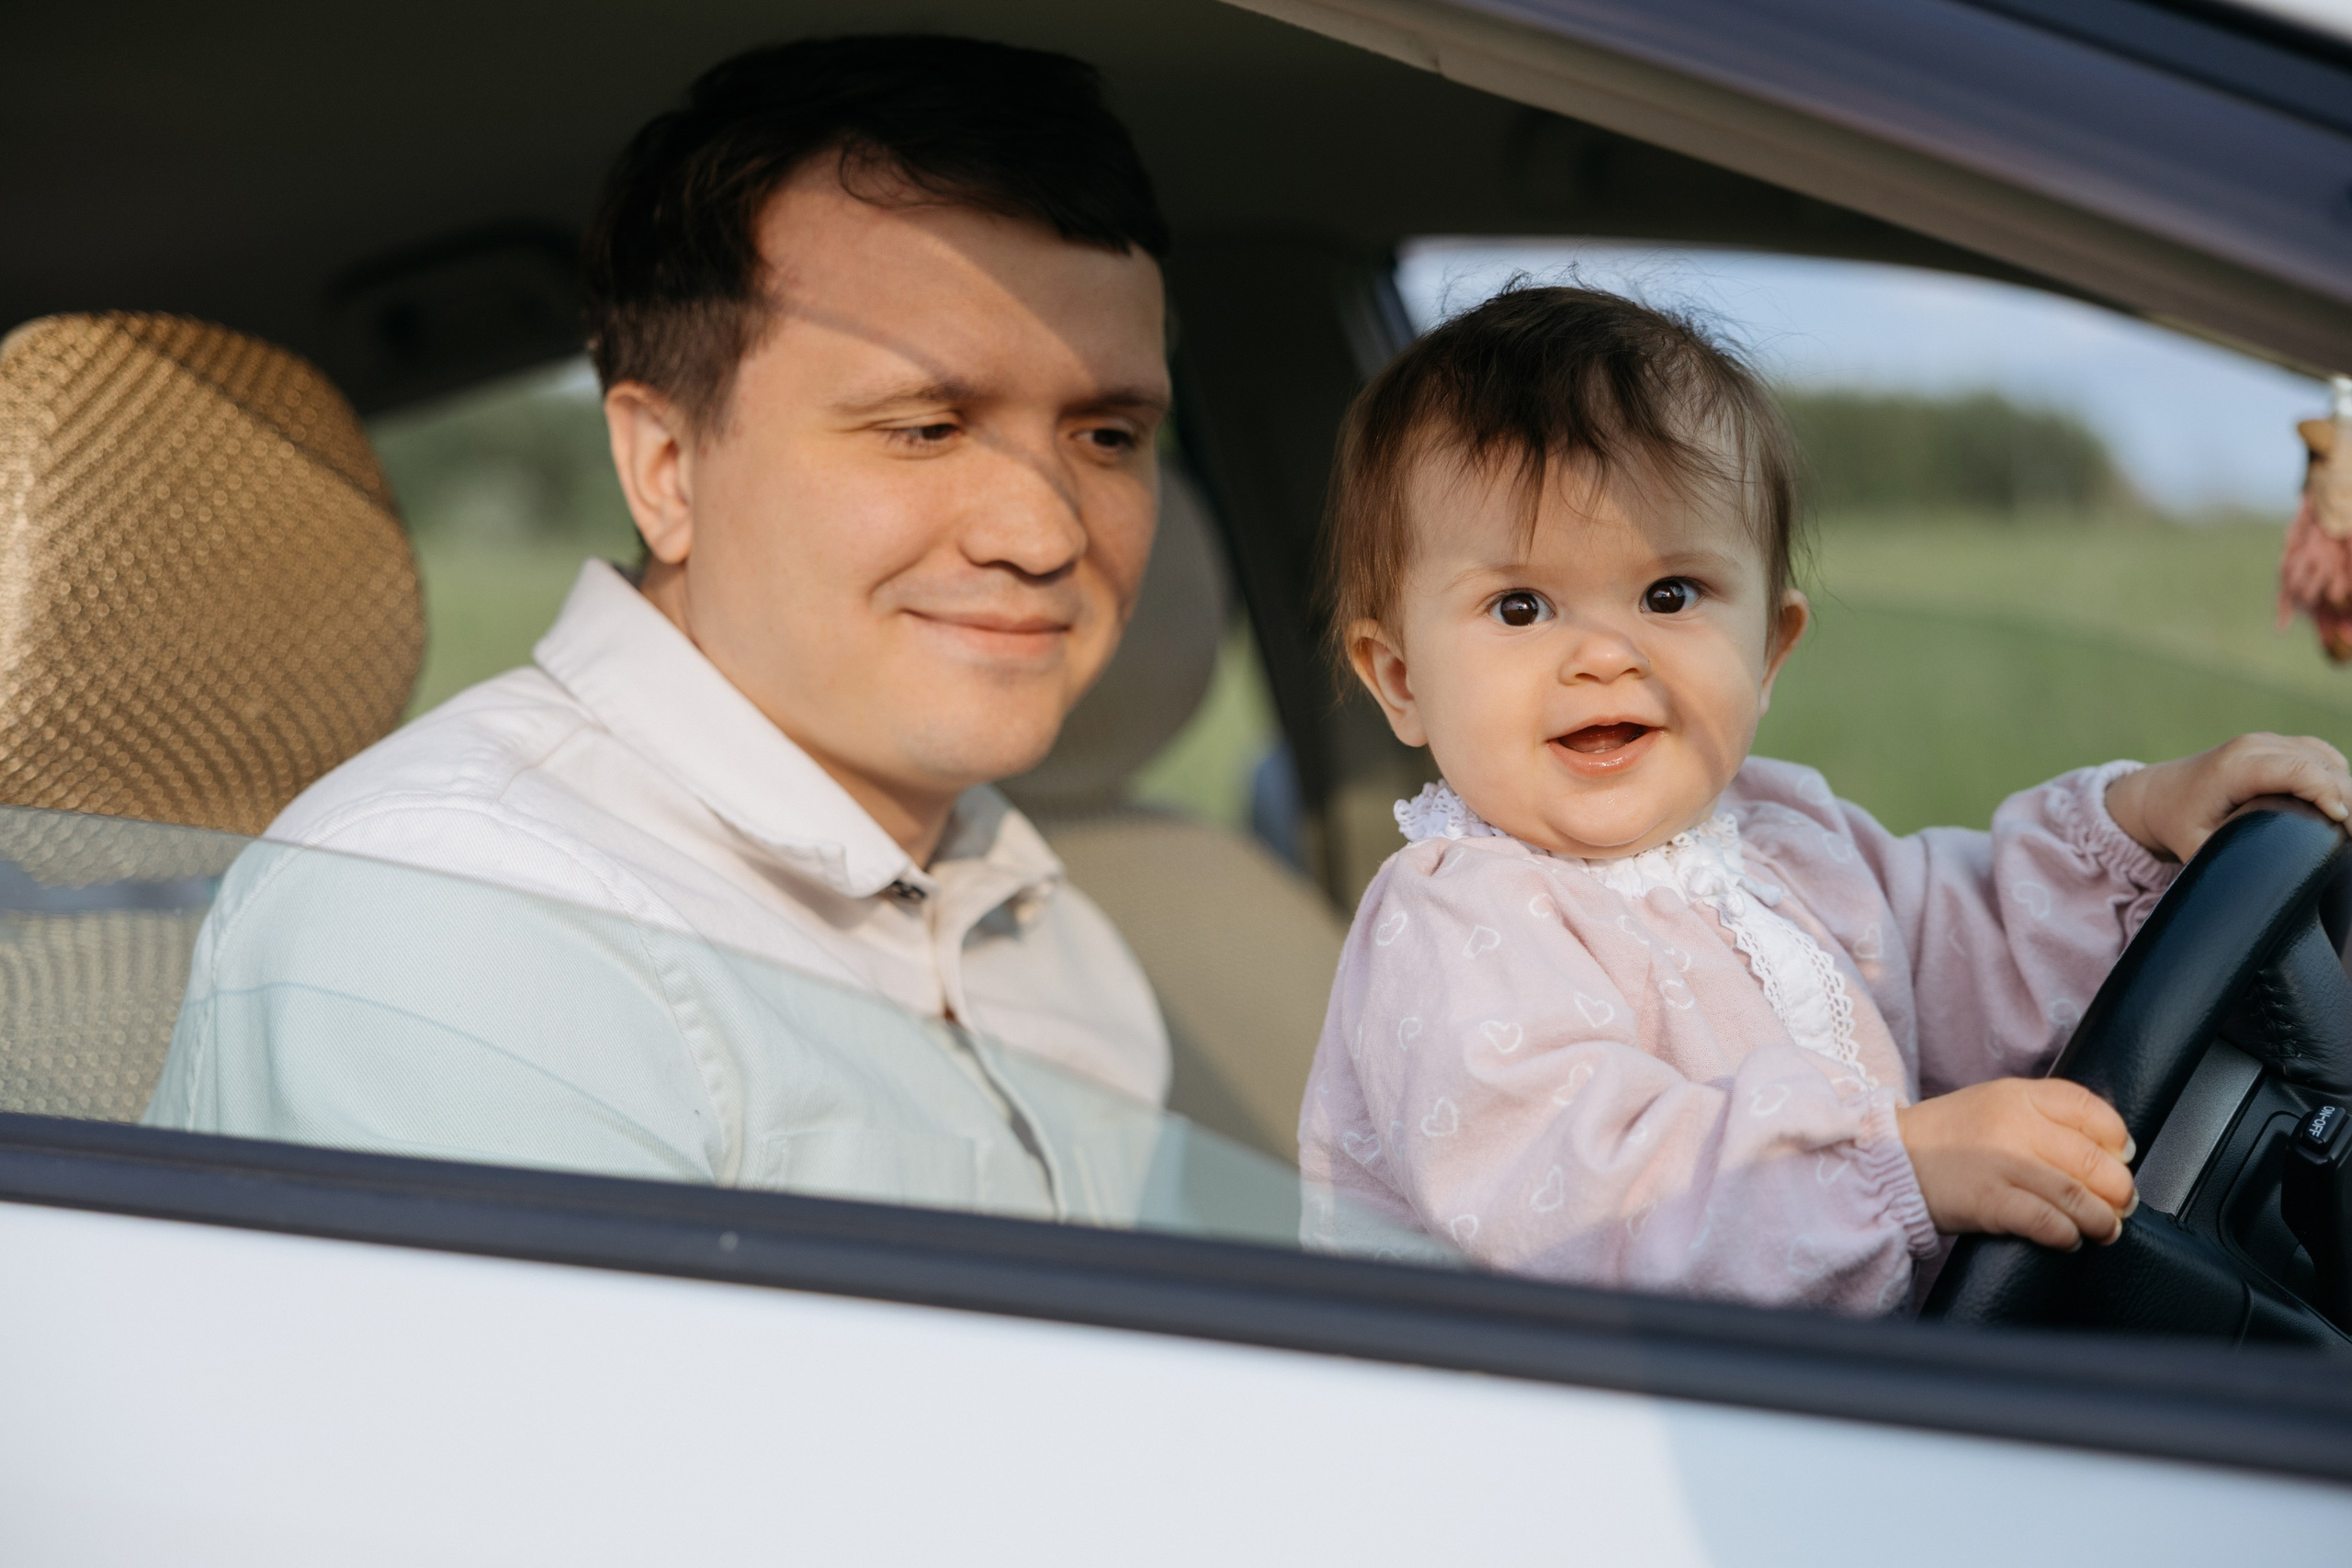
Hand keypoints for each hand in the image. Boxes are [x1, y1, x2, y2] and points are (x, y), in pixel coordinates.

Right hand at [1896, 1078, 2136, 1247]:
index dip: (2115, 1138)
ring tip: (2105, 1230)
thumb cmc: (1946, 1139)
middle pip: (2091, 1158)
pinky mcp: (1986, 1201)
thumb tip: (2106, 1152)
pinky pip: (2046, 1222)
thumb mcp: (1993, 1106)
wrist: (1885, 1159)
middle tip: (2120, 1204)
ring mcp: (1999, 1162)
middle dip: (2117, 1189)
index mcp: (2017, 1094)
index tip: (2120, 1158)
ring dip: (2102, 1220)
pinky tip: (2068, 1239)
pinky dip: (2067, 1235)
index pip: (2089, 1109)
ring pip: (2077, 1195)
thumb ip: (2042, 1118)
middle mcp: (2012, 1123)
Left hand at [2105, 733, 2351, 862]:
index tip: (2344, 827)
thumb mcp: (2197, 848)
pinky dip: (2337, 775)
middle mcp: (2253, 746)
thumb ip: (2231, 858)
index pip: (2300, 771)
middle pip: (2320, 763)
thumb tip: (2263, 882)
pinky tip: (2341, 804)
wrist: (2156, 794)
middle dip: (2347, 796)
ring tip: (2350, 825)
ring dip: (2345, 786)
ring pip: (2325, 756)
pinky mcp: (2275, 743)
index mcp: (2234, 768)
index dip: (2330, 795)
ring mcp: (2265, 740)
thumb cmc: (2177, 824)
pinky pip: (2320, 753)